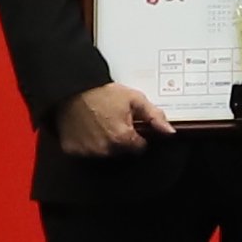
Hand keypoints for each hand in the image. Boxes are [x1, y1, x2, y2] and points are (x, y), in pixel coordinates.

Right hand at [52, 81, 167, 158]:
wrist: (72, 88)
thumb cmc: (102, 93)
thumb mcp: (134, 99)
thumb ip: (155, 117)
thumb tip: (170, 132)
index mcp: (123, 138)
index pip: (140, 148)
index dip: (138, 136)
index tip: (132, 126)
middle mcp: (105, 149)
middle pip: (122, 151)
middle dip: (122, 139)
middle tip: (114, 120)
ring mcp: (87, 151)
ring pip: (104, 152)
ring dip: (105, 142)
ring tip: (100, 122)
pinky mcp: (72, 150)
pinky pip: (85, 151)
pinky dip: (87, 143)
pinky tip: (87, 128)